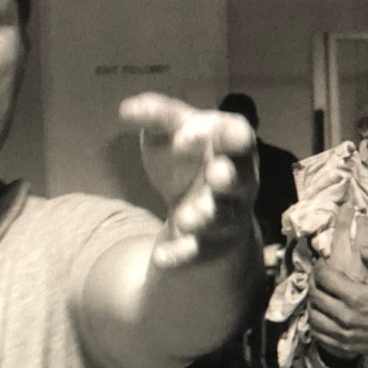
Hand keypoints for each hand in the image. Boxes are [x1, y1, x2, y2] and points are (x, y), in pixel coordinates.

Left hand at [119, 92, 257, 267]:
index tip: (193, 132)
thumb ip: (155, 118)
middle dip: (230, 178)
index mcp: (230, 146)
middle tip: (217, 175)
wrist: (193, 209)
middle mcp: (238, 181)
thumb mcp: (168, 134)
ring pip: (223, 218)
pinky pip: (201, 252)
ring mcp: (229, 216)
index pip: (237, 136)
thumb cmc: (185, 161)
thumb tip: (126, 110)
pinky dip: (182, 254)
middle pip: (241, 180)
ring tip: (185, 219)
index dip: (224, 135)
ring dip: (206, 218)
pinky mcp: (213, 246)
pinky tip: (161, 257)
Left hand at [309, 241, 367, 358]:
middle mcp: (346, 316)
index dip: (319, 267)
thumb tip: (363, 249)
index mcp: (357, 297)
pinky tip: (321, 314)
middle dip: (313, 282)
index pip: (324, 278)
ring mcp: (344, 334)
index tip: (322, 262)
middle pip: (316, 296)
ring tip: (318, 294)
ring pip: (314, 316)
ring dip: (312, 303)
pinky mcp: (345, 346)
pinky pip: (319, 335)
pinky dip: (315, 323)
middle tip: (317, 275)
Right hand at [327, 204, 367, 282]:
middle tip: (362, 216)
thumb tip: (320, 259)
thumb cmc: (342, 308)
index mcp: (340, 260)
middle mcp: (360, 257)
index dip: (344, 215)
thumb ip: (325, 271)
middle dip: (363, 219)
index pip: (342, 230)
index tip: (347, 206)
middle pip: (364, 229)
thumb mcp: (326, 289)